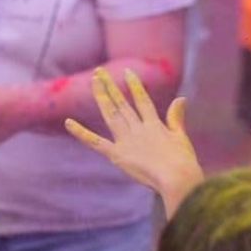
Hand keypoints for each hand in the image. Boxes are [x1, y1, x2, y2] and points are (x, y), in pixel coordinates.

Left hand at [65, 68, 203, 215]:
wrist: (177, 178)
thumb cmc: (183, 162)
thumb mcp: (181, 138)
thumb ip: (176, 118)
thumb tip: (180, 98)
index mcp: (154, 125)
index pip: (142, 100)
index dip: (134, 85)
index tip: (127, 72)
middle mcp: (138, 128)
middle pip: (121, 103)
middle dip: (110, 86)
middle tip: (100, 72)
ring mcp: (126, 140)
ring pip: (111, 114)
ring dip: (102, 97)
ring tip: (94, 82)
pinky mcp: (117, 155)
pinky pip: (96, 142)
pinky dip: (81, 133)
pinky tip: (68, 122)